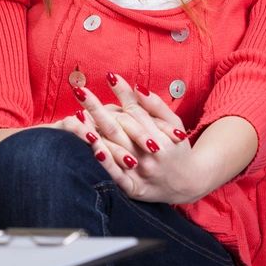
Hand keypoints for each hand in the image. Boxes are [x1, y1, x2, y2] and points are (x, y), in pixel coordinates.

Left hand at [68, 75, 197, 202]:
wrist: (189, 185)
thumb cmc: (179, 149)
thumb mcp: (174, 123)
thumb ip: (156, 106)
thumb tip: (136, 87)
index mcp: (161, 136)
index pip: (136, 112)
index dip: (121, 94)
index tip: (107, 77)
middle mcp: (151, 154)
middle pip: (119, 127)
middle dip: (97, 108)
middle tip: (80, 91)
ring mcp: (142, 173)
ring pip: (116, 150)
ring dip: (94, 134)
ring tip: (76, 119)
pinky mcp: (135, 189)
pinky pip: (117, 177)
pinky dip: (106, 165)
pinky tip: (94, 150)